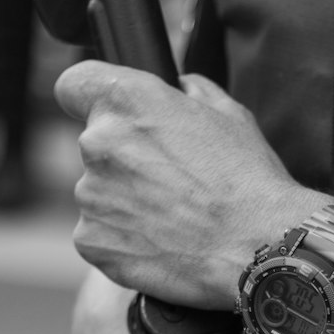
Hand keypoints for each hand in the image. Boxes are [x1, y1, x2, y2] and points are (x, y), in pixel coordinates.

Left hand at [53, 62, 321, 305]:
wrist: (260, 248)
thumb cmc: (249, 181)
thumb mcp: (229, 114)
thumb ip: (189, 92)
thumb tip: (179, 89)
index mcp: (125, 99)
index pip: (73, 85)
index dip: (90, 101)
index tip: (112, 120)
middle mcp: (98, 143)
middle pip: (96, 147)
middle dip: (125, 162)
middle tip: (171, 185)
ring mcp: (91, 196)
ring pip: (99, 195)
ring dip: (126, 204)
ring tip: (174, 221)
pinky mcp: (94, 242)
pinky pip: (99, 237)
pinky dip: (123, 242)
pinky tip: (163, 245)